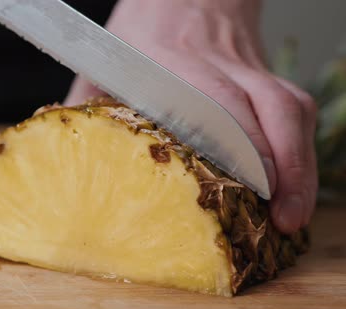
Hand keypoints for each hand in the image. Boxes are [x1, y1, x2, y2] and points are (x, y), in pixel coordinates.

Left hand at [65, 0, 317, 233]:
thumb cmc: (136, 37)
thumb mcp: (102, 65)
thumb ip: (86, 107)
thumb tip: (62, 157)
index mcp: (168, 62)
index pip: (212, 102)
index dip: (236, 146)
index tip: (243, 187)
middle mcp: (217, 63)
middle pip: (263, 107)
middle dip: (278, 166)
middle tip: (279, 217)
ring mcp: (247, 67)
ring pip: (289, 108)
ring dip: (298, 164)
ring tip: (291, 213)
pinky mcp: (264, 75)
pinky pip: (296, 108)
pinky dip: (300, 149)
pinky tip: (294, 182)